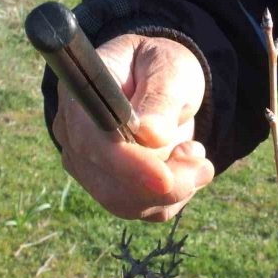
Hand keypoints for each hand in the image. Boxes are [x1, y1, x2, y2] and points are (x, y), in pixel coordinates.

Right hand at [52, 34, 213, 220]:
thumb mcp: (168, 69)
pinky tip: (185, 161)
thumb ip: (160, 98)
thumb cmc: (160, 67)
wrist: (163, 83)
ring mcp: (89, 169)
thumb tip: (151, 136)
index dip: (126, 165)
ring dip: (176, 188)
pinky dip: (177, 194)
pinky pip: (148, 210)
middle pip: (109, 186)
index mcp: (79, 98)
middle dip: (164, 185)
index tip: (165, 178)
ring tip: (195, 151)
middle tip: (202, 163)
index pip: (91, 144)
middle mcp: (75, 138)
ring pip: (130, 204)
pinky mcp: (113, 190)